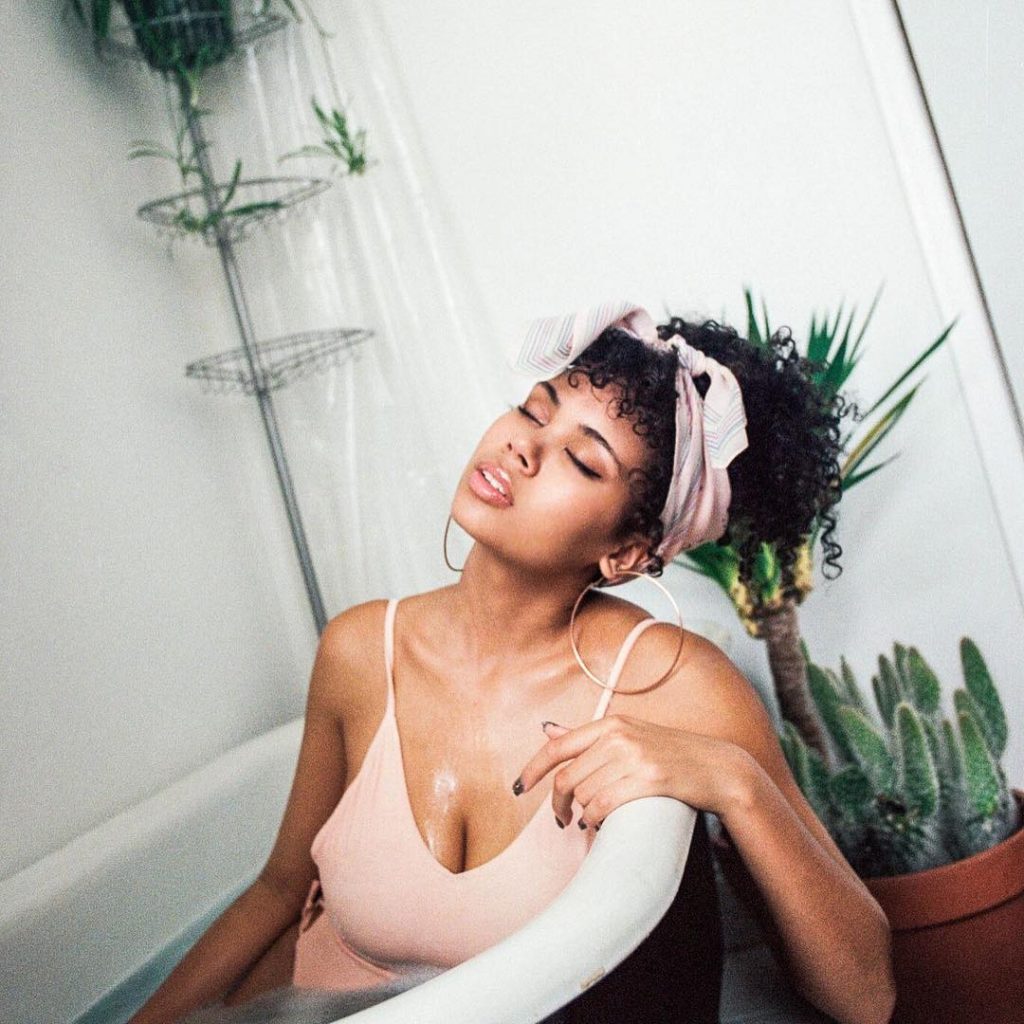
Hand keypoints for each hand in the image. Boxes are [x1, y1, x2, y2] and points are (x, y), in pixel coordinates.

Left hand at [513, 715, 748, 828]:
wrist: (718, 768)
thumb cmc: (669, 754)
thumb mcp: (628, 736)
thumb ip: (587, 737)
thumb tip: (548, 730)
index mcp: (610, 725)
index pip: (558, 747)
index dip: (533, 769)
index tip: (518, 788)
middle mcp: (619, 737)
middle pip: (567, 776)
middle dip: (557, 803)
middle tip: (560, 818)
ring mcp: (634, 757)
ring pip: (584, 794)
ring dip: (580, 814)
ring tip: (586, 820)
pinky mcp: (649, 780)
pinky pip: (604, 805)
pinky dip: (594, 819)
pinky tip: (596, 824)